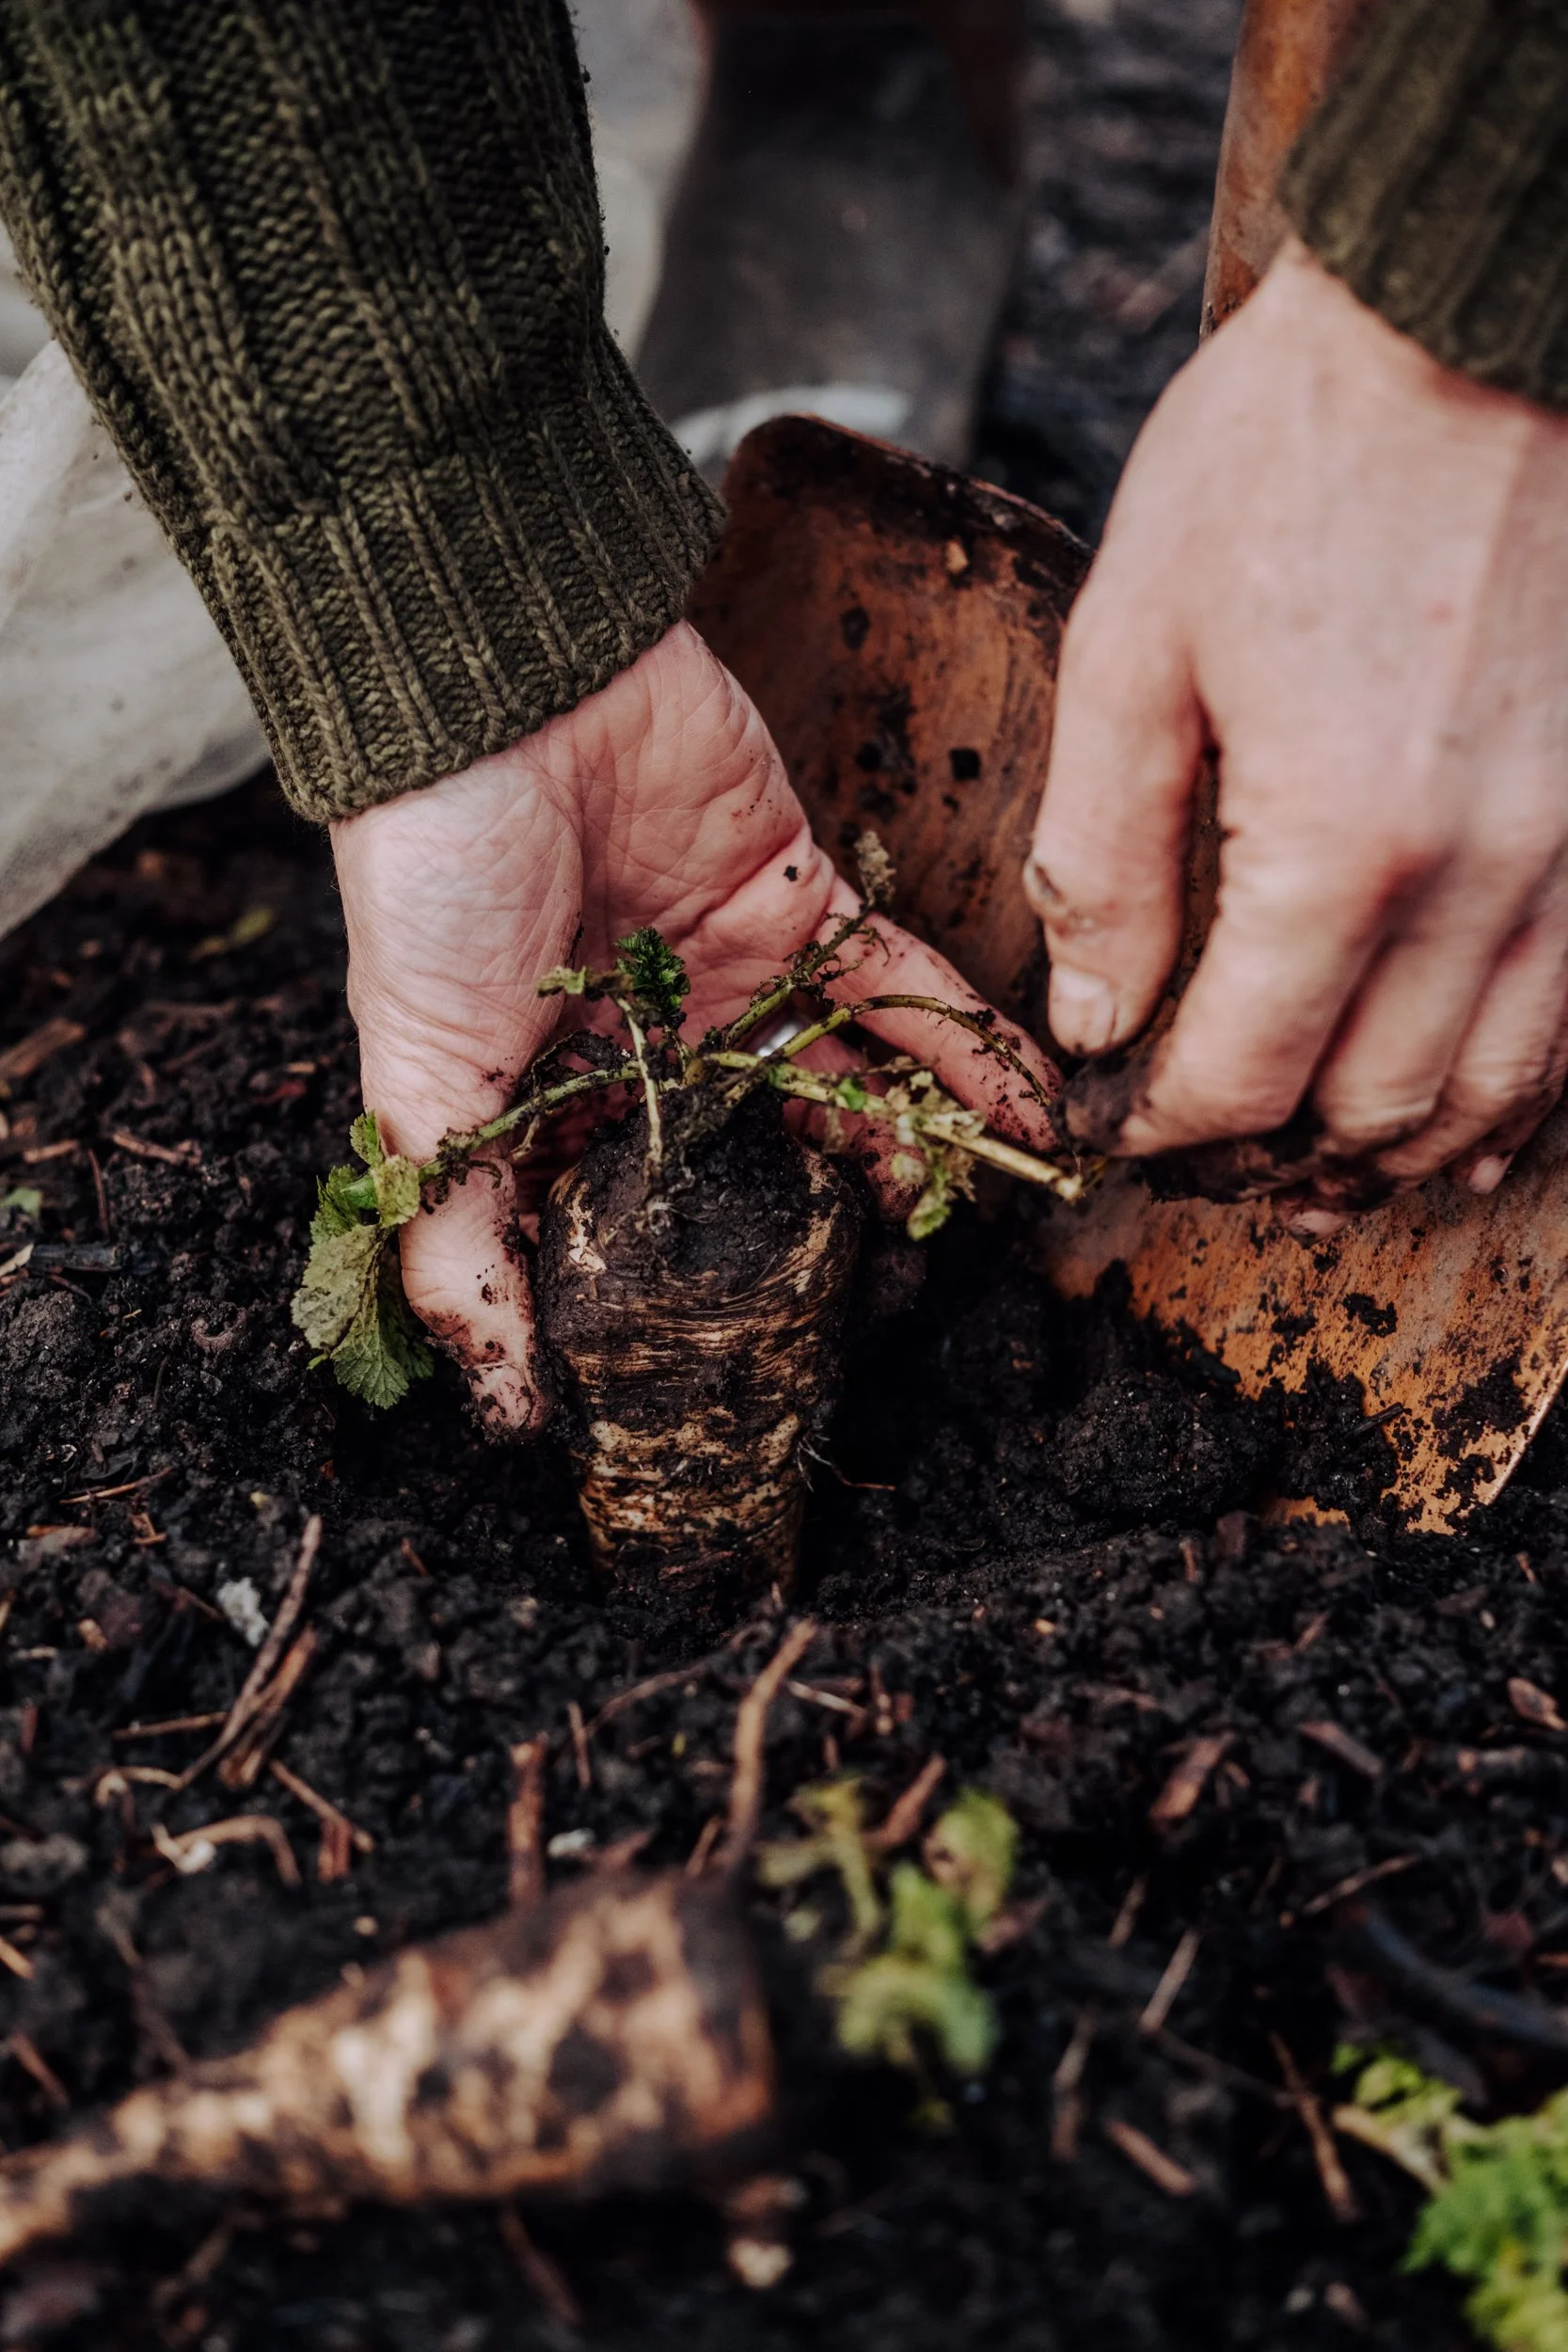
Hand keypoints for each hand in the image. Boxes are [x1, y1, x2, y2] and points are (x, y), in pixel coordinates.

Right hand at [333, 621, 1057, 1432]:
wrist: (500, 699)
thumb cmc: (432, 888)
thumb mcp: (420, 1085)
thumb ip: (460, 1245)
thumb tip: (500, 1407)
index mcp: (554, 1103)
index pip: (640, 1224)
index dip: (695, 1296)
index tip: (757, 1374)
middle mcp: (652, 1052)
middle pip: (765, 1162)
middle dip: (830, 1228)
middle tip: (902, 1300)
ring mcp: (734, 977)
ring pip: (846, 1085)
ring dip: (918, 1149)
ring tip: (985, 1220)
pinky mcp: (803, 903)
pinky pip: (902, 991)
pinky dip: (969, 1047)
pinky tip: (1029, 1113)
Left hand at [1026, 236, 1567, 1223]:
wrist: (1478, 316)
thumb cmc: (1290, 454)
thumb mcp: (1137, 640)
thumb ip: (1104, 855)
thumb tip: (1092, 1015)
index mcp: (1340, 844)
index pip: (1243, 1070)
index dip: (1166, 1124)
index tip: (1117, 1124)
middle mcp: (1481, 877)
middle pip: (1369, 1105)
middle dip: (1270, 1156)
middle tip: (1201, 1155)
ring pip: (1489, 1087)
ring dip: (1394, 1151)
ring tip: (1316, 1175)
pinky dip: (1505, 1091)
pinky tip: (1454, 1117)